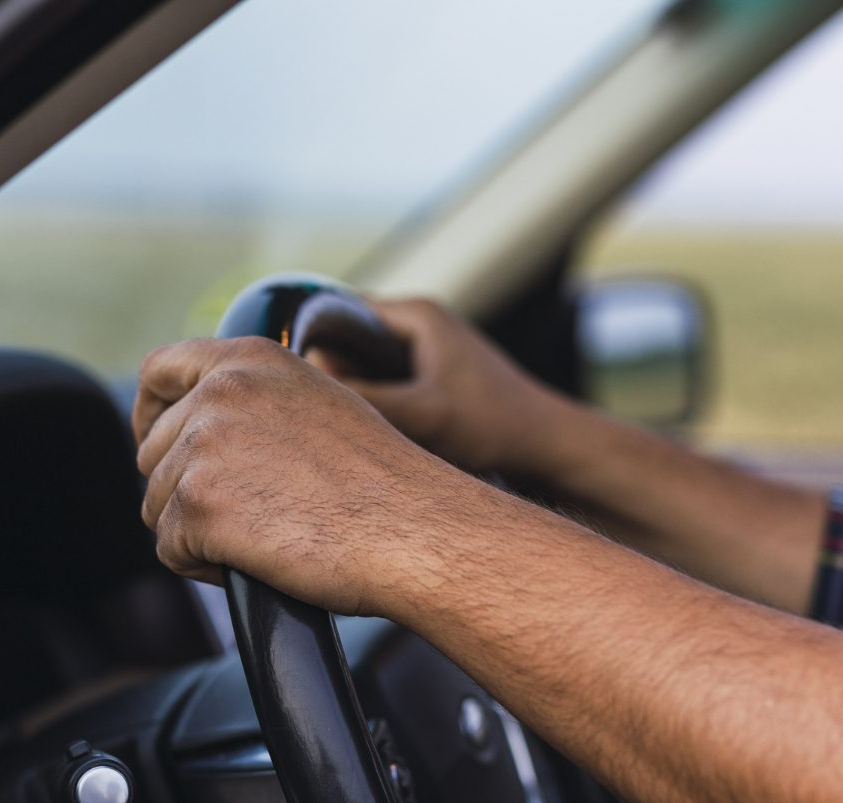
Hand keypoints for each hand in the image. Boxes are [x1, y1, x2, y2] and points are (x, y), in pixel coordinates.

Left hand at [133, 337, 483, 616]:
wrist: (413, 530)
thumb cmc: (383, 485)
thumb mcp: (318, 406)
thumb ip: (256, 403)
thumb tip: (208, 430)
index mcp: (250, 359)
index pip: (159, 371)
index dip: (151, 414)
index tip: (162, 444)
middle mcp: (220, 392)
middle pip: (154, 452)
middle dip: (188, 491)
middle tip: (253, 514)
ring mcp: (203, 445)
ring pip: (159, 505)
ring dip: (199, 533)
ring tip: (268, 537)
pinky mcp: (197, 503)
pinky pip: (170, 549)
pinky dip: (204, 567)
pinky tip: (259, 559)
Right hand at [310, 298, 566, 473]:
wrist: (550, 448)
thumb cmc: (494, 426)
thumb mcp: (421, 415)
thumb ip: (363, 400)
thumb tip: (301, 392)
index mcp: (416, 313)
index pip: (334, 314)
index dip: (308, 347)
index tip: (292, 386)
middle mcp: (421, 324)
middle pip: (347, 343)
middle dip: (329, 376)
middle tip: (311, 414)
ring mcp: (429, 351)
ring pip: (366, 369)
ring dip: (353, 396)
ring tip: (340, 430)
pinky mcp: (435, 379)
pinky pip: (386, 387)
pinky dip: (375, 409)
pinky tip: (371, 440)